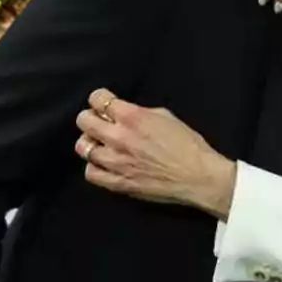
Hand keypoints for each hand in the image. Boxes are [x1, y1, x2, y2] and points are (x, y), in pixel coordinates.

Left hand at [75, 88, 236, 216]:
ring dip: (91, 143)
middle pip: (83, 121)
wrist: (198, 176)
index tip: (104, 103)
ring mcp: (115, 162)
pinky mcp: (118, 183)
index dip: (100, 99)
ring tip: (102, 145)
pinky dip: (95, 166)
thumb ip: (140, 113)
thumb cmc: (188, 145)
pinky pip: (91, 173)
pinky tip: (105, 164)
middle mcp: (119, 137)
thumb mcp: (166, 116)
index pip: (98, 99)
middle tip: (100, 122)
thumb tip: (125, 114)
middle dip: (90, 118)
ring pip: (83, 148)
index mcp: (132, 117)